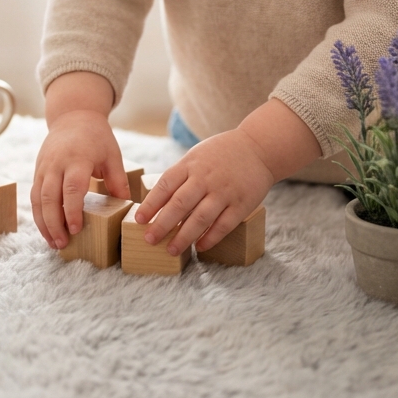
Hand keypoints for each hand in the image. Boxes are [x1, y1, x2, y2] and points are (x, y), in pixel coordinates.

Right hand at [32, 110, 131, 248]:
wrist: (73, 116)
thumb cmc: (96, 137)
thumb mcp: (112, 154)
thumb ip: (118, 180)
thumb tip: (126, 206)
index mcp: (77, 158)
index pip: (72, 188)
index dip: (72, 210)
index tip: (76, 229)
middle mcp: (56, 164)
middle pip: (49, 197)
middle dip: (54, 223)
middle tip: (63, 244)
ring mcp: (43, 168)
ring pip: (37, 199)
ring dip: (43, 223)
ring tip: (53, 243)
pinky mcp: (37, 171)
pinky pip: (34, 196)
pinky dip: (39, 215)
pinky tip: (47, 230)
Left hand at [136, 99, 320, 254]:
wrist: (258, 147)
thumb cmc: (220, 154)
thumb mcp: (195, 157)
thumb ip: (178, 177)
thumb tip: (155, 204)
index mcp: (190, 165)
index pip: (166, 185)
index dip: (151, 204)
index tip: (139, 219)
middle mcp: (206, 178)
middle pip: (180, 204)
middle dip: (162, 224)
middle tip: (149, 240)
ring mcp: (224, 191)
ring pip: (201, 217)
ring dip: (184, 236)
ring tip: (171, 250)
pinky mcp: (242, 204)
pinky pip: (224, 224)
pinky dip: (210, 237)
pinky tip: (199, 247)